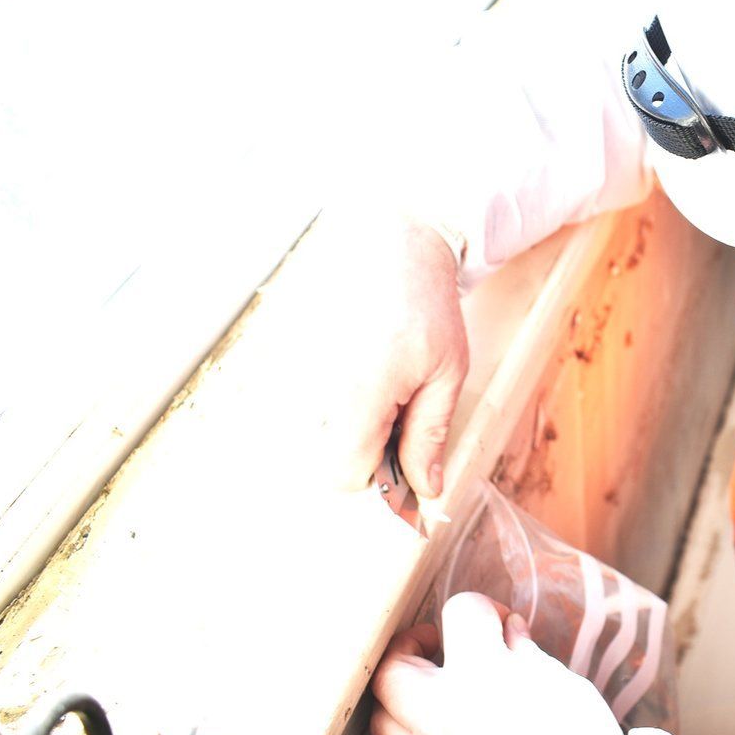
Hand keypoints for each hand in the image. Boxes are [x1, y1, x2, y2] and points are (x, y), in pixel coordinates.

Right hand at [302, 211, 469, 497]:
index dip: (377, 484)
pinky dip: (331, 406)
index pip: (345, 477)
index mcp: (359, 395)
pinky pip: (303, 406)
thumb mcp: (447, 373)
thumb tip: (424, 490)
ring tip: (380, 391)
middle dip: (361, 457)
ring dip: (346, 430)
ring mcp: (296, 373)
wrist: (392, 244)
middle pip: (323, 460)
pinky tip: (359, 377)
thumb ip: (430, 435)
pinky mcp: (287, 360)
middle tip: (397, 424)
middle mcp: (315, 388)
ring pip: (312, 435)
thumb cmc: (425, 306)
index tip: (401, 470)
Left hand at [371, 594, 631, 734]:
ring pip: (385, 721)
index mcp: (478, 673)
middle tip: (442, 647)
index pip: (461, 612)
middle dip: (413, 648)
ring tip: (436, 692)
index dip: (483, 609)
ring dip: (403, 698)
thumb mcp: (563, 683)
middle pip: (393, 667)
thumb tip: (510, 636)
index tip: (500, 622)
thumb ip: (526, 654)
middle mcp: (441, 714)